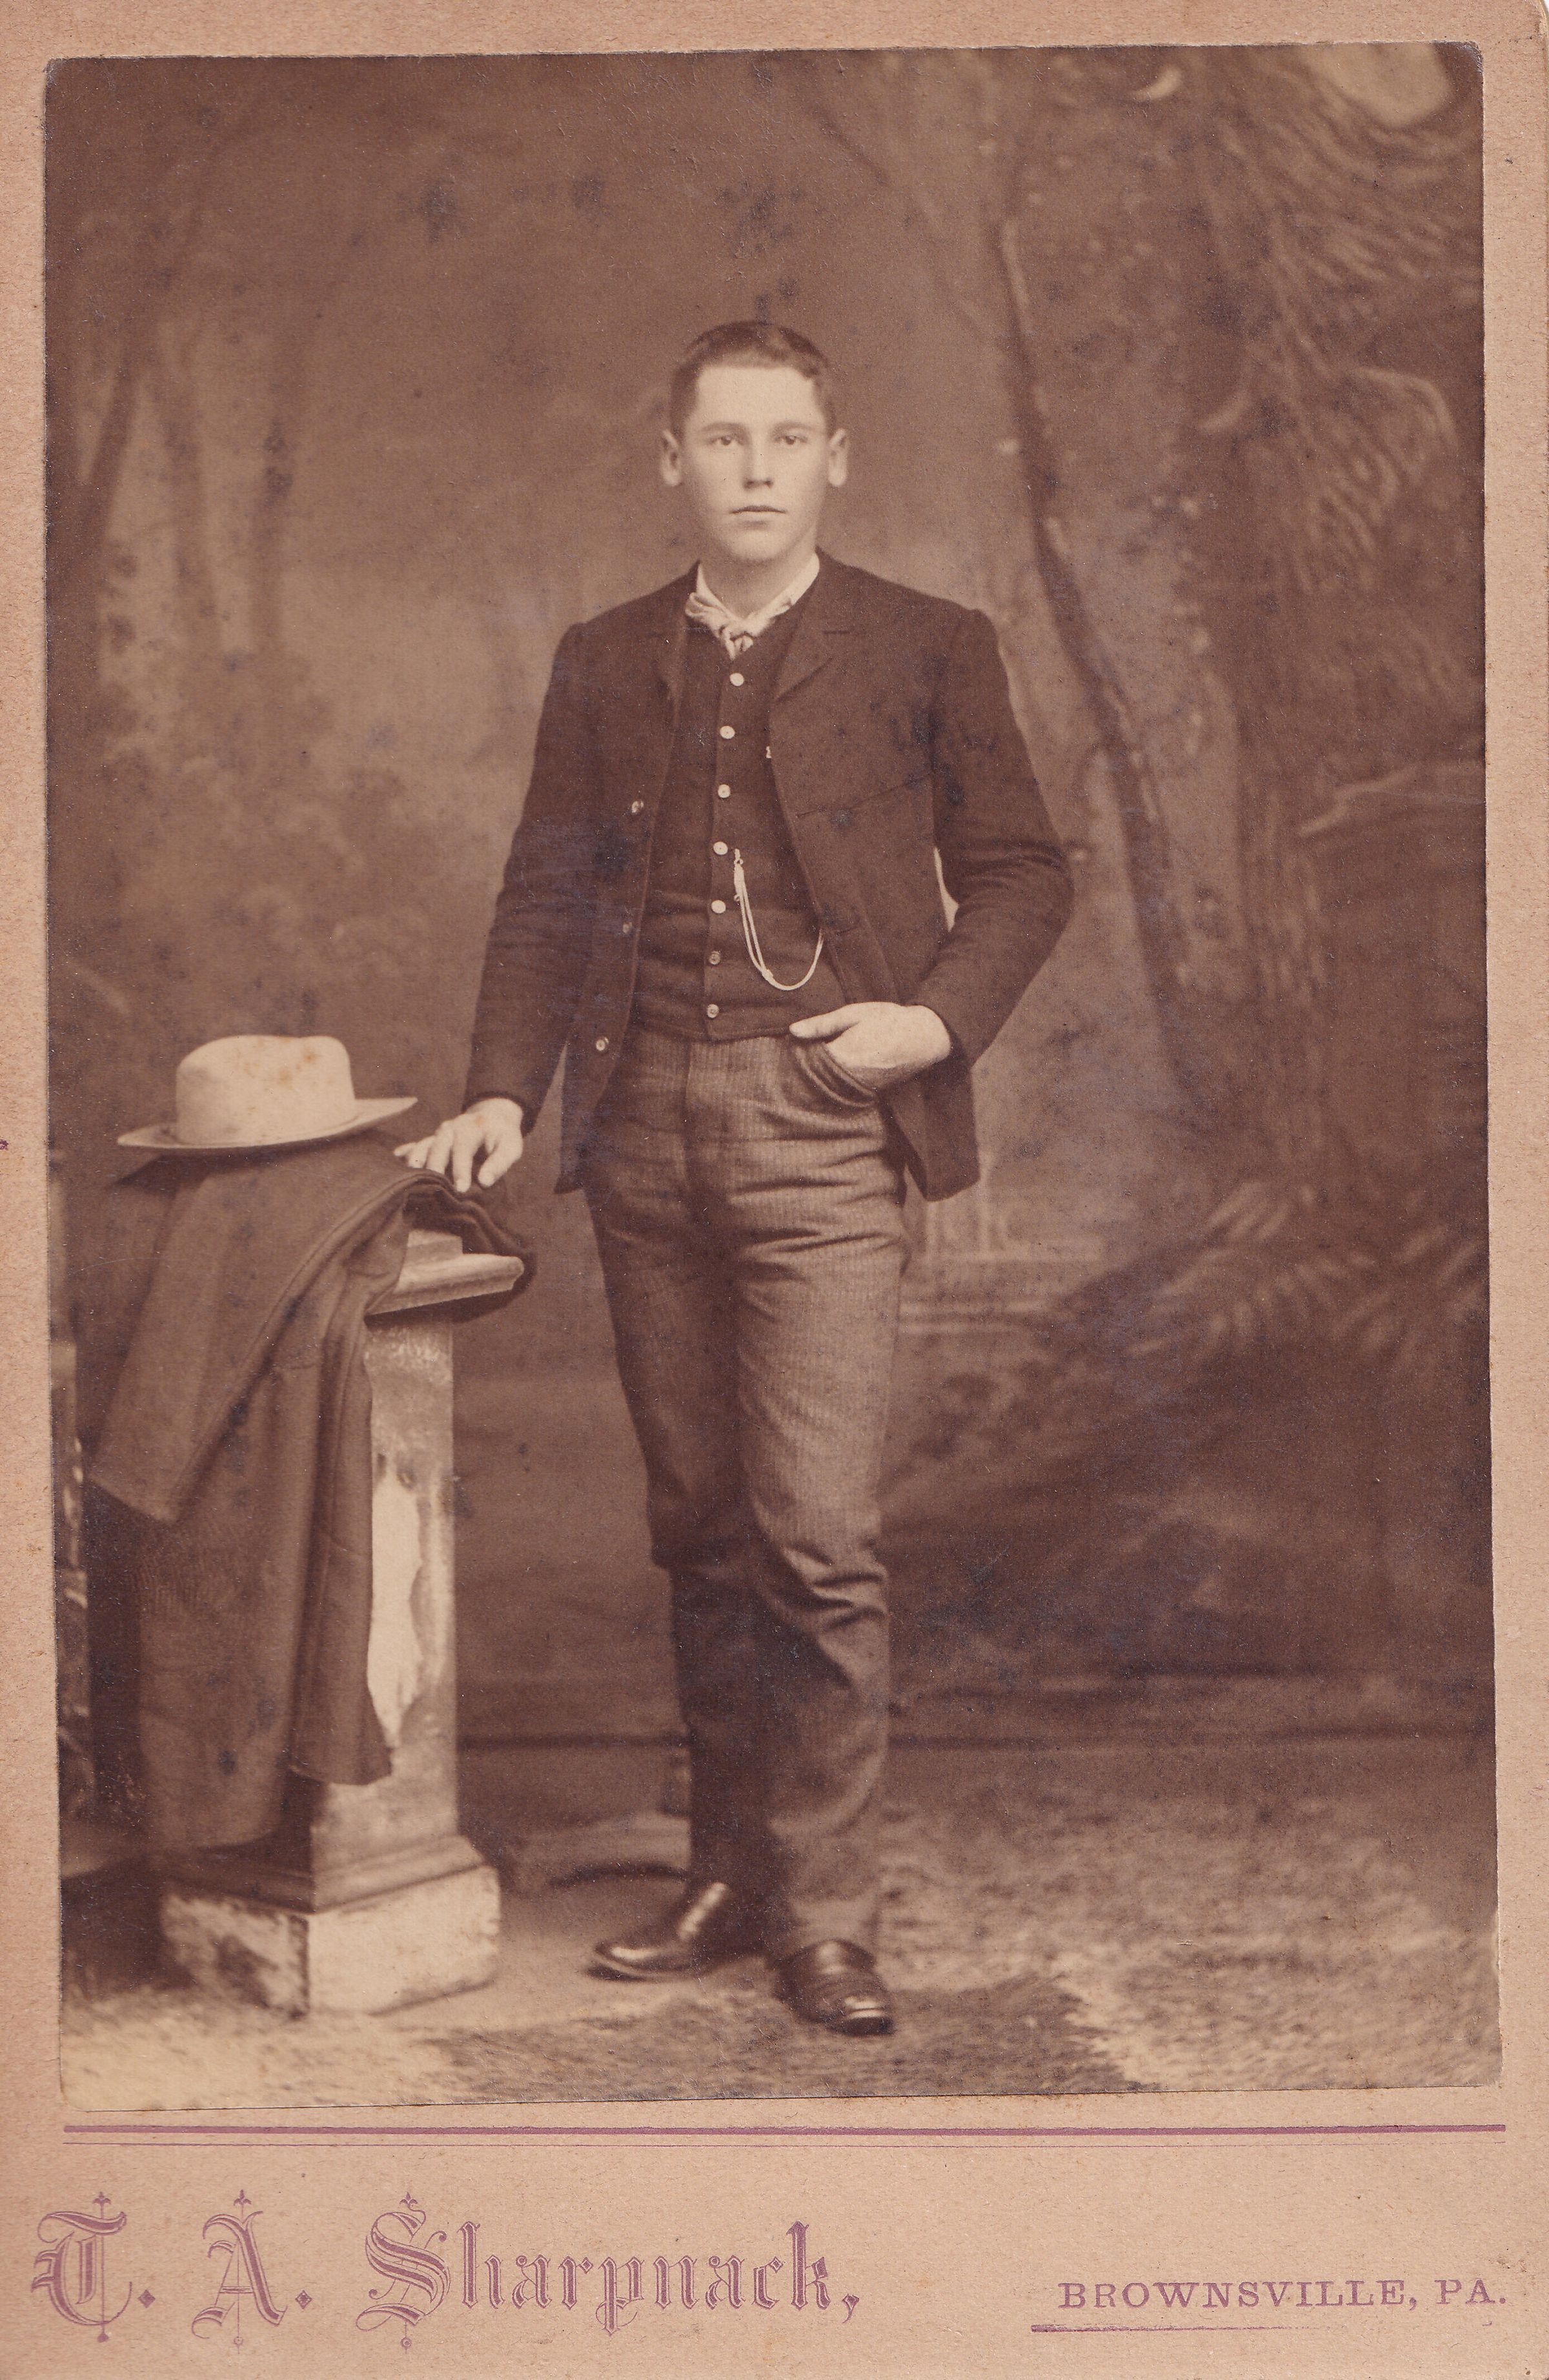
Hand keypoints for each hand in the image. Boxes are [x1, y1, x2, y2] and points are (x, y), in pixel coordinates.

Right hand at [396, 1097, 524, 1191]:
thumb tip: (485, 1182)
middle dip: (434, 1165)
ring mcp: (439, 1133)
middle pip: (438, 1146)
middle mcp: (451, 1128)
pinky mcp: (432, 1139)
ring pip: (424, 1144)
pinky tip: (395, 1159)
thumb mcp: (511, 1146)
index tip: (461, 1188)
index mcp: (472, 1128)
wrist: (491, 1116)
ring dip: (415, 1159)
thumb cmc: (502, 1136)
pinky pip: (416, 1144)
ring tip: (409, 1175)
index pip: (464, 1148)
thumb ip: (500, 1163)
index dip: (461, 1169)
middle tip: (432, 1185)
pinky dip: (405, 1151)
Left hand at [788, 1002, 951, 1090]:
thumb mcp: (854, 1014)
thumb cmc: (888, 1020)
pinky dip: (836, 1083)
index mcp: (843, 1055)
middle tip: (800, 1059)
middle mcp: (850, 1076)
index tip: (792, 1049)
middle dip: (806, 1070)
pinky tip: (837, 1072)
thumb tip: (793, 1031)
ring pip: (829, 1087)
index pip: (807, 1063)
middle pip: (816, 1079)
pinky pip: (845, 1090)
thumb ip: (822, 1025)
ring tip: (818, 1065)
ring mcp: (861, 1087)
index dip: (798, 1056)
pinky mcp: (870, 1092)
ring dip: (820, 1079)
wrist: (923, 1037)